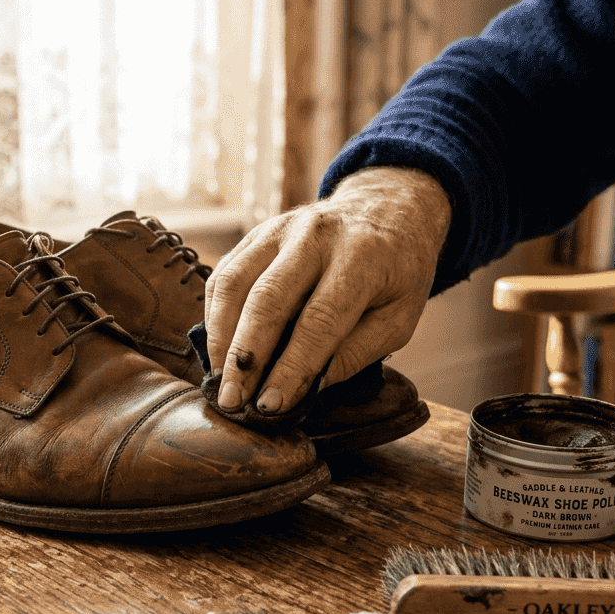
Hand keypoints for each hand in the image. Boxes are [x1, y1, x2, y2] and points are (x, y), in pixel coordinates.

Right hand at [204, 166, 450, 413]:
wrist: (388, 208)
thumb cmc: (397, 272)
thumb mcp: (399, 318)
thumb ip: (356, 353)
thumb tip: (306, 390)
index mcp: (361, 258)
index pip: (318, 319)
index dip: (292, 366)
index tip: (272, 405)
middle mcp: (316, 237)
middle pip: (267, 299)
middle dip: (245, 357)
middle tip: (233, 400)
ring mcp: (281, 229)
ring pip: (235, 284)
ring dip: (221, 337)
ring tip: (220, 380)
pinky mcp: (258, 233)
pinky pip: (224, 274)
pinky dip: (215, 315)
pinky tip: (219, 348)